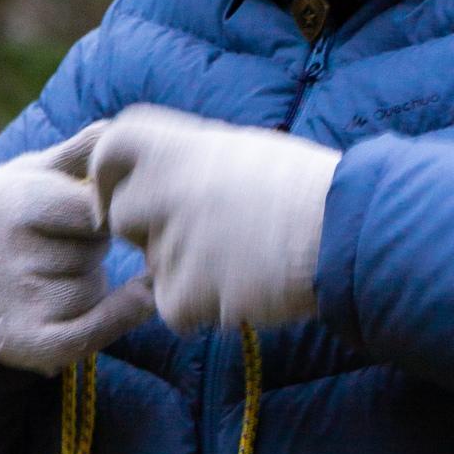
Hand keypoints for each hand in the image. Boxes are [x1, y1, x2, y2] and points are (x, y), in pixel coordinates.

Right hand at [0, 126, 153, 373]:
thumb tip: (112, 131)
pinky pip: (96, 330)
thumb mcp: (29, 174)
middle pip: (93, 249)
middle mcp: (4, 256)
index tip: (80, 211)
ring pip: (94, 286)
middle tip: (60, 246)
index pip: (91, 210)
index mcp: (8, 204)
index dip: (96, 211)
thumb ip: (74, 153)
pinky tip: (136, 298)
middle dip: (91, 245)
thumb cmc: (7, 215)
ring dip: (91, 280)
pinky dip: (121, 315)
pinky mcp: (30, 344)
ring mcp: (16, 303)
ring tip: (54, 273)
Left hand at [91, 105, 339, 332]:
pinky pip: (172, 308)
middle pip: (124, 216)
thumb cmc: (304, 189)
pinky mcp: (184, 294)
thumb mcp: (239, 150)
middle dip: (153, 229)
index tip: (122, 193)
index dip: (110, 175)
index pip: (109, 151)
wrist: (344, 232)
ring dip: (186, 270)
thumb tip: (154, 178)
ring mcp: (171, 243)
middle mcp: (163, 189)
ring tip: (242, 257)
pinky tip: (245, 288)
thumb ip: (187, 162)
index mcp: (176, 145)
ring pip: (153, 266)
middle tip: (209, 232)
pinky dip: (202, 308)